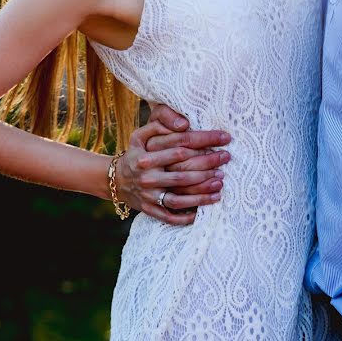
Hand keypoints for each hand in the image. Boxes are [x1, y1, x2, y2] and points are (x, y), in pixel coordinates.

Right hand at [115, 105, 230, 225]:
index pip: (180, 147)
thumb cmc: (135, 154)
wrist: (116, 180)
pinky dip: (186, 216)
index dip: (204, 141)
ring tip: (220, 185)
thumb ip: (158, 125)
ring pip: (179, 198)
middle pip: (183, 173)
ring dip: (201, 194)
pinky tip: (203, 211)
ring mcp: (149, 196)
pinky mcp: (150, 209)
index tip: (224, 138)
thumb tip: (184, 124)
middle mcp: (148, 177)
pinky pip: (170, 216)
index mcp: (146, 157)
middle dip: (208, 166)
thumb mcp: (140, 135)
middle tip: (226, 159)